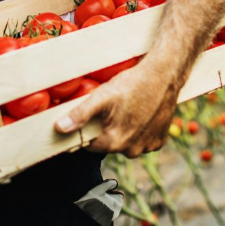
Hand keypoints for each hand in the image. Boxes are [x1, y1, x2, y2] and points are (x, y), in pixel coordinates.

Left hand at [54, 56, 180, 156]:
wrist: (165, 75)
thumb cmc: (133, 84)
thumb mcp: (102, 96)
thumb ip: (80, 114)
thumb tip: (60, 128)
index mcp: (114, 142)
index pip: (89, 145)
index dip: (87, 131)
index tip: (93, 116)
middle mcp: (132, 150)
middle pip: (109, 144)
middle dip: (107, 129)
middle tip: (112, 109)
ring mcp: (148, 146)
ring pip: (126, 143)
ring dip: (124, 131)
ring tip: (127, 109)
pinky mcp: (159, 141)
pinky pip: (142, 141)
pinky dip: (140, 131)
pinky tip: (141, 114)